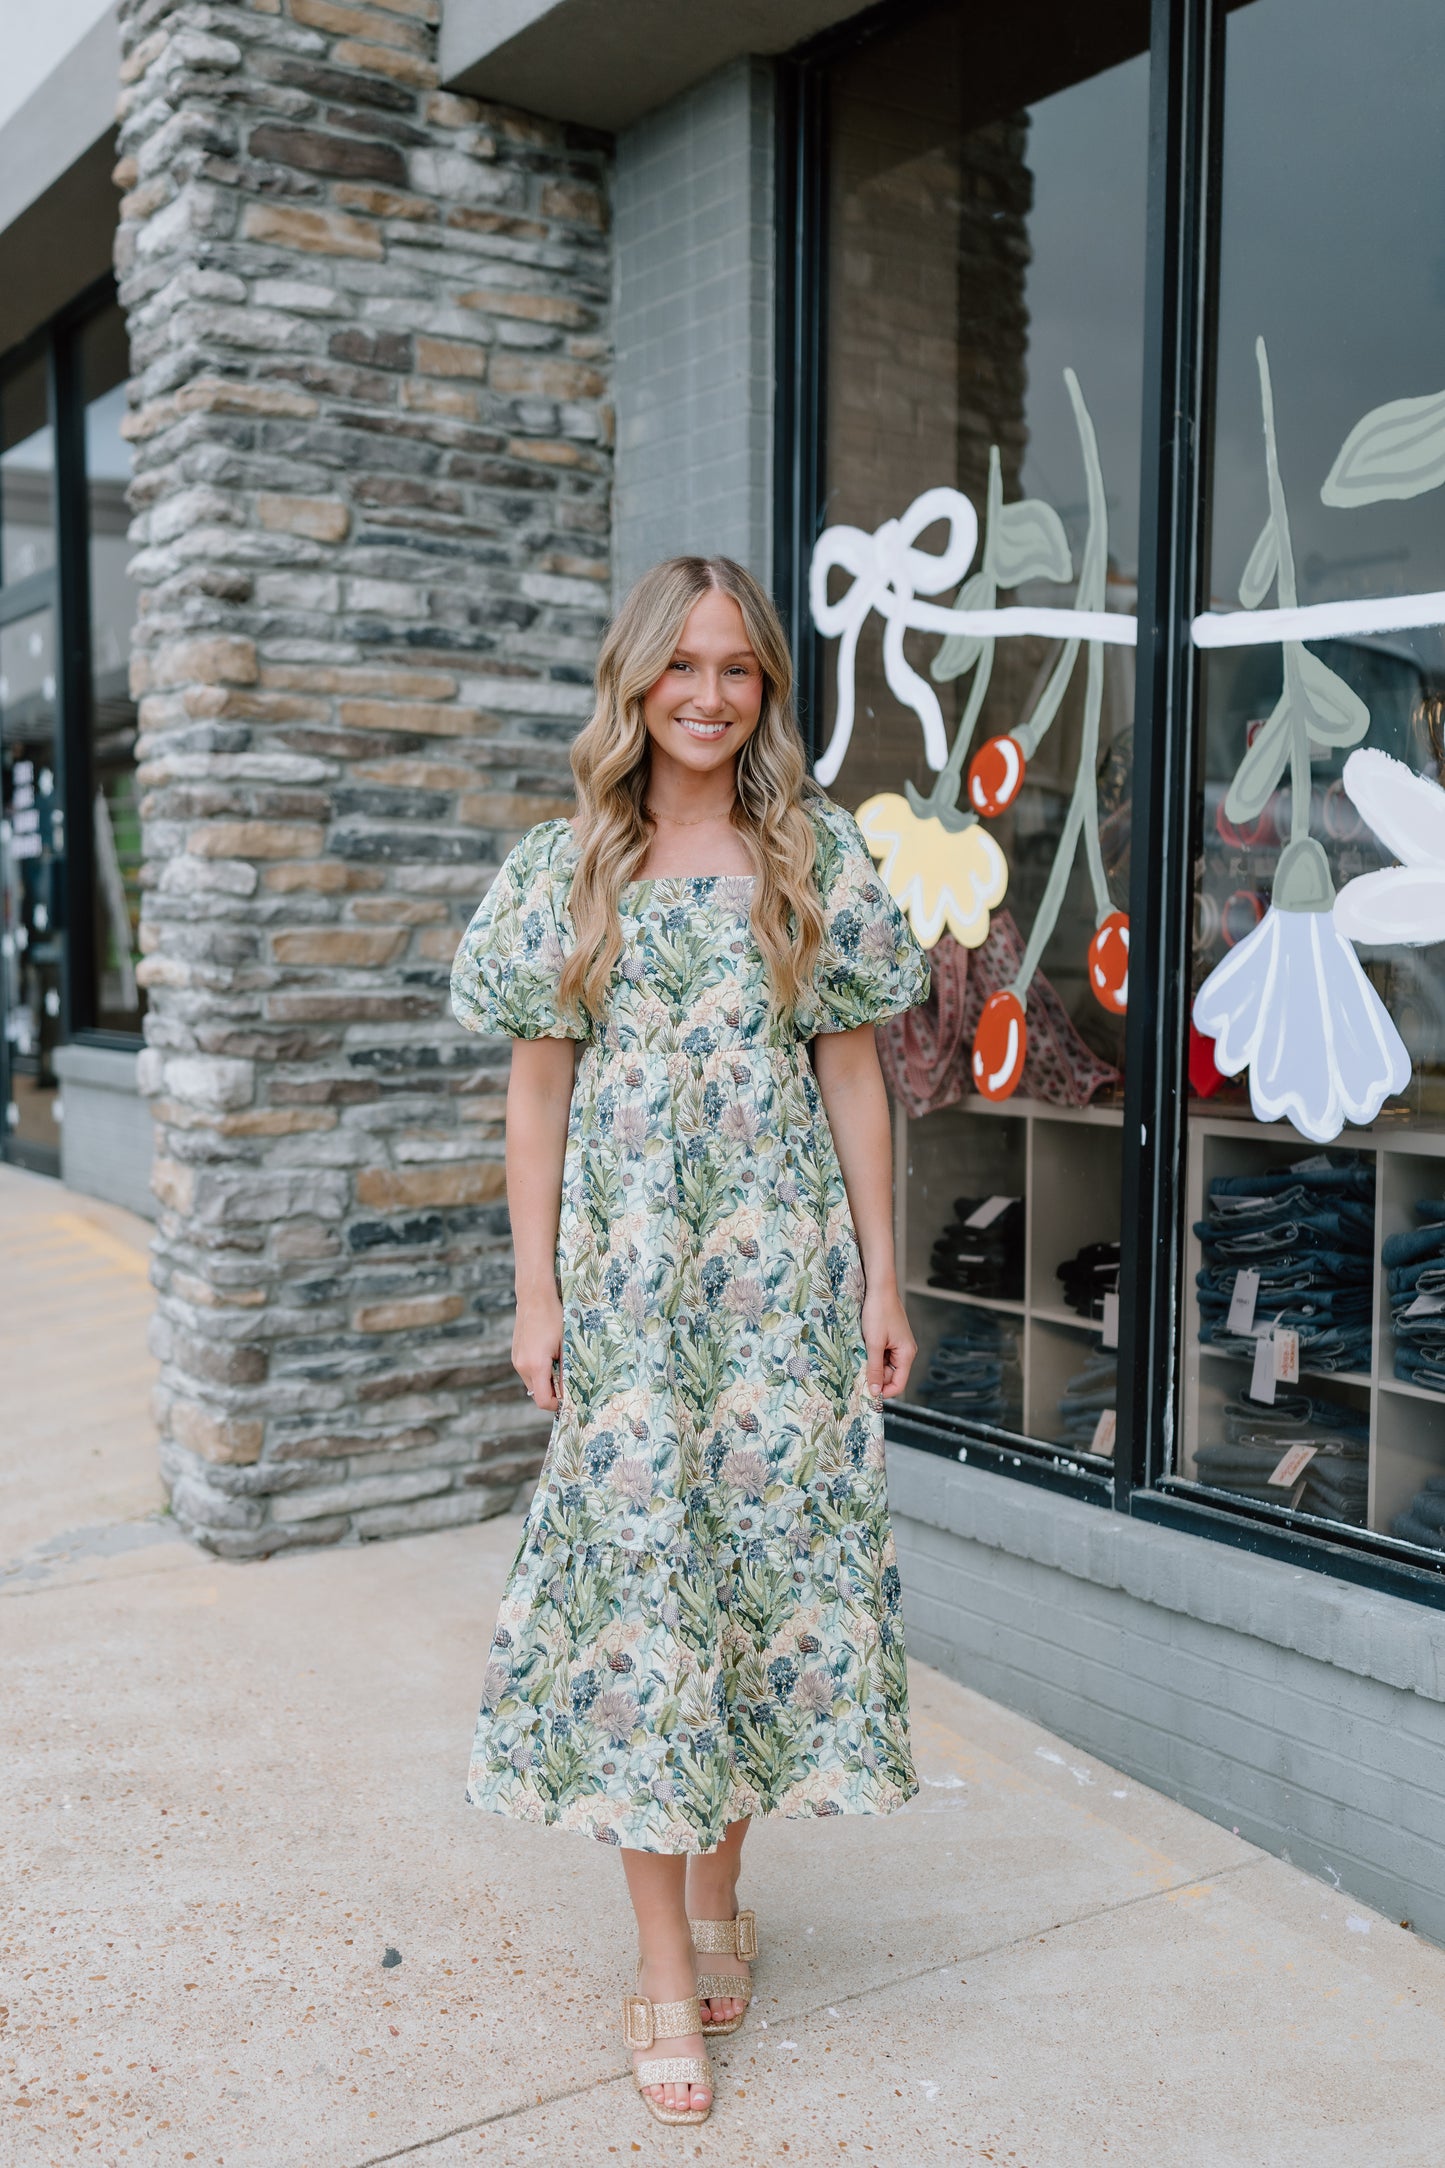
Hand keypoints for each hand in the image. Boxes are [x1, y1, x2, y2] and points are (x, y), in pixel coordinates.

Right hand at [514, 1292, 563, 1410]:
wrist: (534, 1298)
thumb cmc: (554, 1319)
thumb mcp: (566, 1346)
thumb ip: (566, 1372)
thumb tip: (570, 1392)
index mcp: (536, 1365)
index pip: (542, 1401)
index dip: (556, 1404)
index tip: (570, 1397)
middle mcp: (522, 1366)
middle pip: (537, 1394)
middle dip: (553, 1392)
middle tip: (568, 1377)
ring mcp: (516, 1361)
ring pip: (533, 1384)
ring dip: (546, 1381)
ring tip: (559, 1362)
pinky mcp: (515, 1355)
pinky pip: (528, 1373)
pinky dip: (539, 1372)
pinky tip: (549, 1355)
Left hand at [862, 1279, 915, 1401]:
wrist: (879, 1288)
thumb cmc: (879, 1312)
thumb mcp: (874, 1343)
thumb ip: (874, 1369)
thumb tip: (874, 1392)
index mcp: (906, 1354)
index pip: (899, 1384)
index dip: (883, 1392)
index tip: (866, 1393)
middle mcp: (905, 1352)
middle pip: (891, 1376)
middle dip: (875, 1377)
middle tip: (857, 1374)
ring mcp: (898, 1345)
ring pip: (884, 1366)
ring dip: (872, 1366)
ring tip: (858, 1358)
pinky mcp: (890, 1339)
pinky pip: (882, 1355)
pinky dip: (871, 1356)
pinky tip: (862, 1350)